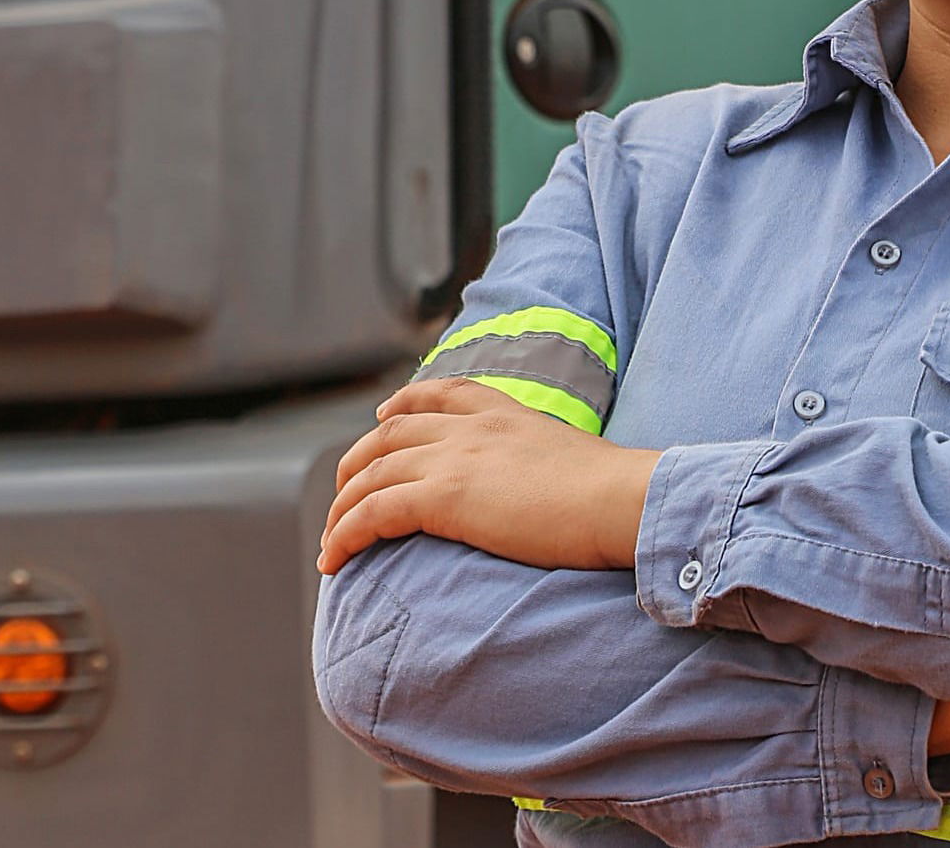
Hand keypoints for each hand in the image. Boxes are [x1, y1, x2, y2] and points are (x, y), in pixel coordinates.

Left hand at [317, 377, 658, 576]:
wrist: (618, 500)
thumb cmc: (610, 494)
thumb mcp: (571, 458)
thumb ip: (541, 462)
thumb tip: (545, 489)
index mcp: (507, 411)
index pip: (444, 391)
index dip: (405, 400)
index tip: (384, 412)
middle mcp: (474, 426)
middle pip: (392, 431)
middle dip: (358, 460)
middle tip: (343, 491)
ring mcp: (456, 457)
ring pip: (373, 473)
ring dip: (342, 506)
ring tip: (331, 539)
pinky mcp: (444, 497)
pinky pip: (371, 512)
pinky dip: (344, 534)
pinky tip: (334, 559)